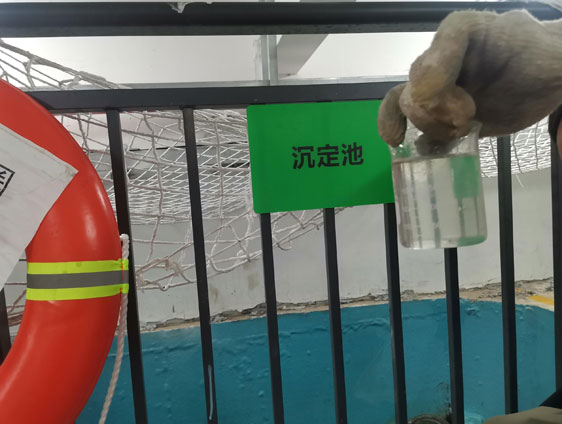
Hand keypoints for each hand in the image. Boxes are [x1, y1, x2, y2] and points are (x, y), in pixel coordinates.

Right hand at [378, 10, 561, 146]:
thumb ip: (523, 64)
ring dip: (427, 125)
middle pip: (416, 82)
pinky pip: (400, 115)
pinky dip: (402, 132)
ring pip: (405, 101)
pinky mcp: (434, 108)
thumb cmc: (545, 62)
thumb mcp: (544, 55)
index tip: (464, 112)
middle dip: (437, 110)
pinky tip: (419, 147)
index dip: (442, 82)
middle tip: (467, 121)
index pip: (438, 51)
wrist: (543, 79)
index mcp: (463, 31)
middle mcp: (441, 54)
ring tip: (456, 133)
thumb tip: (497, 81)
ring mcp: (434, 83)